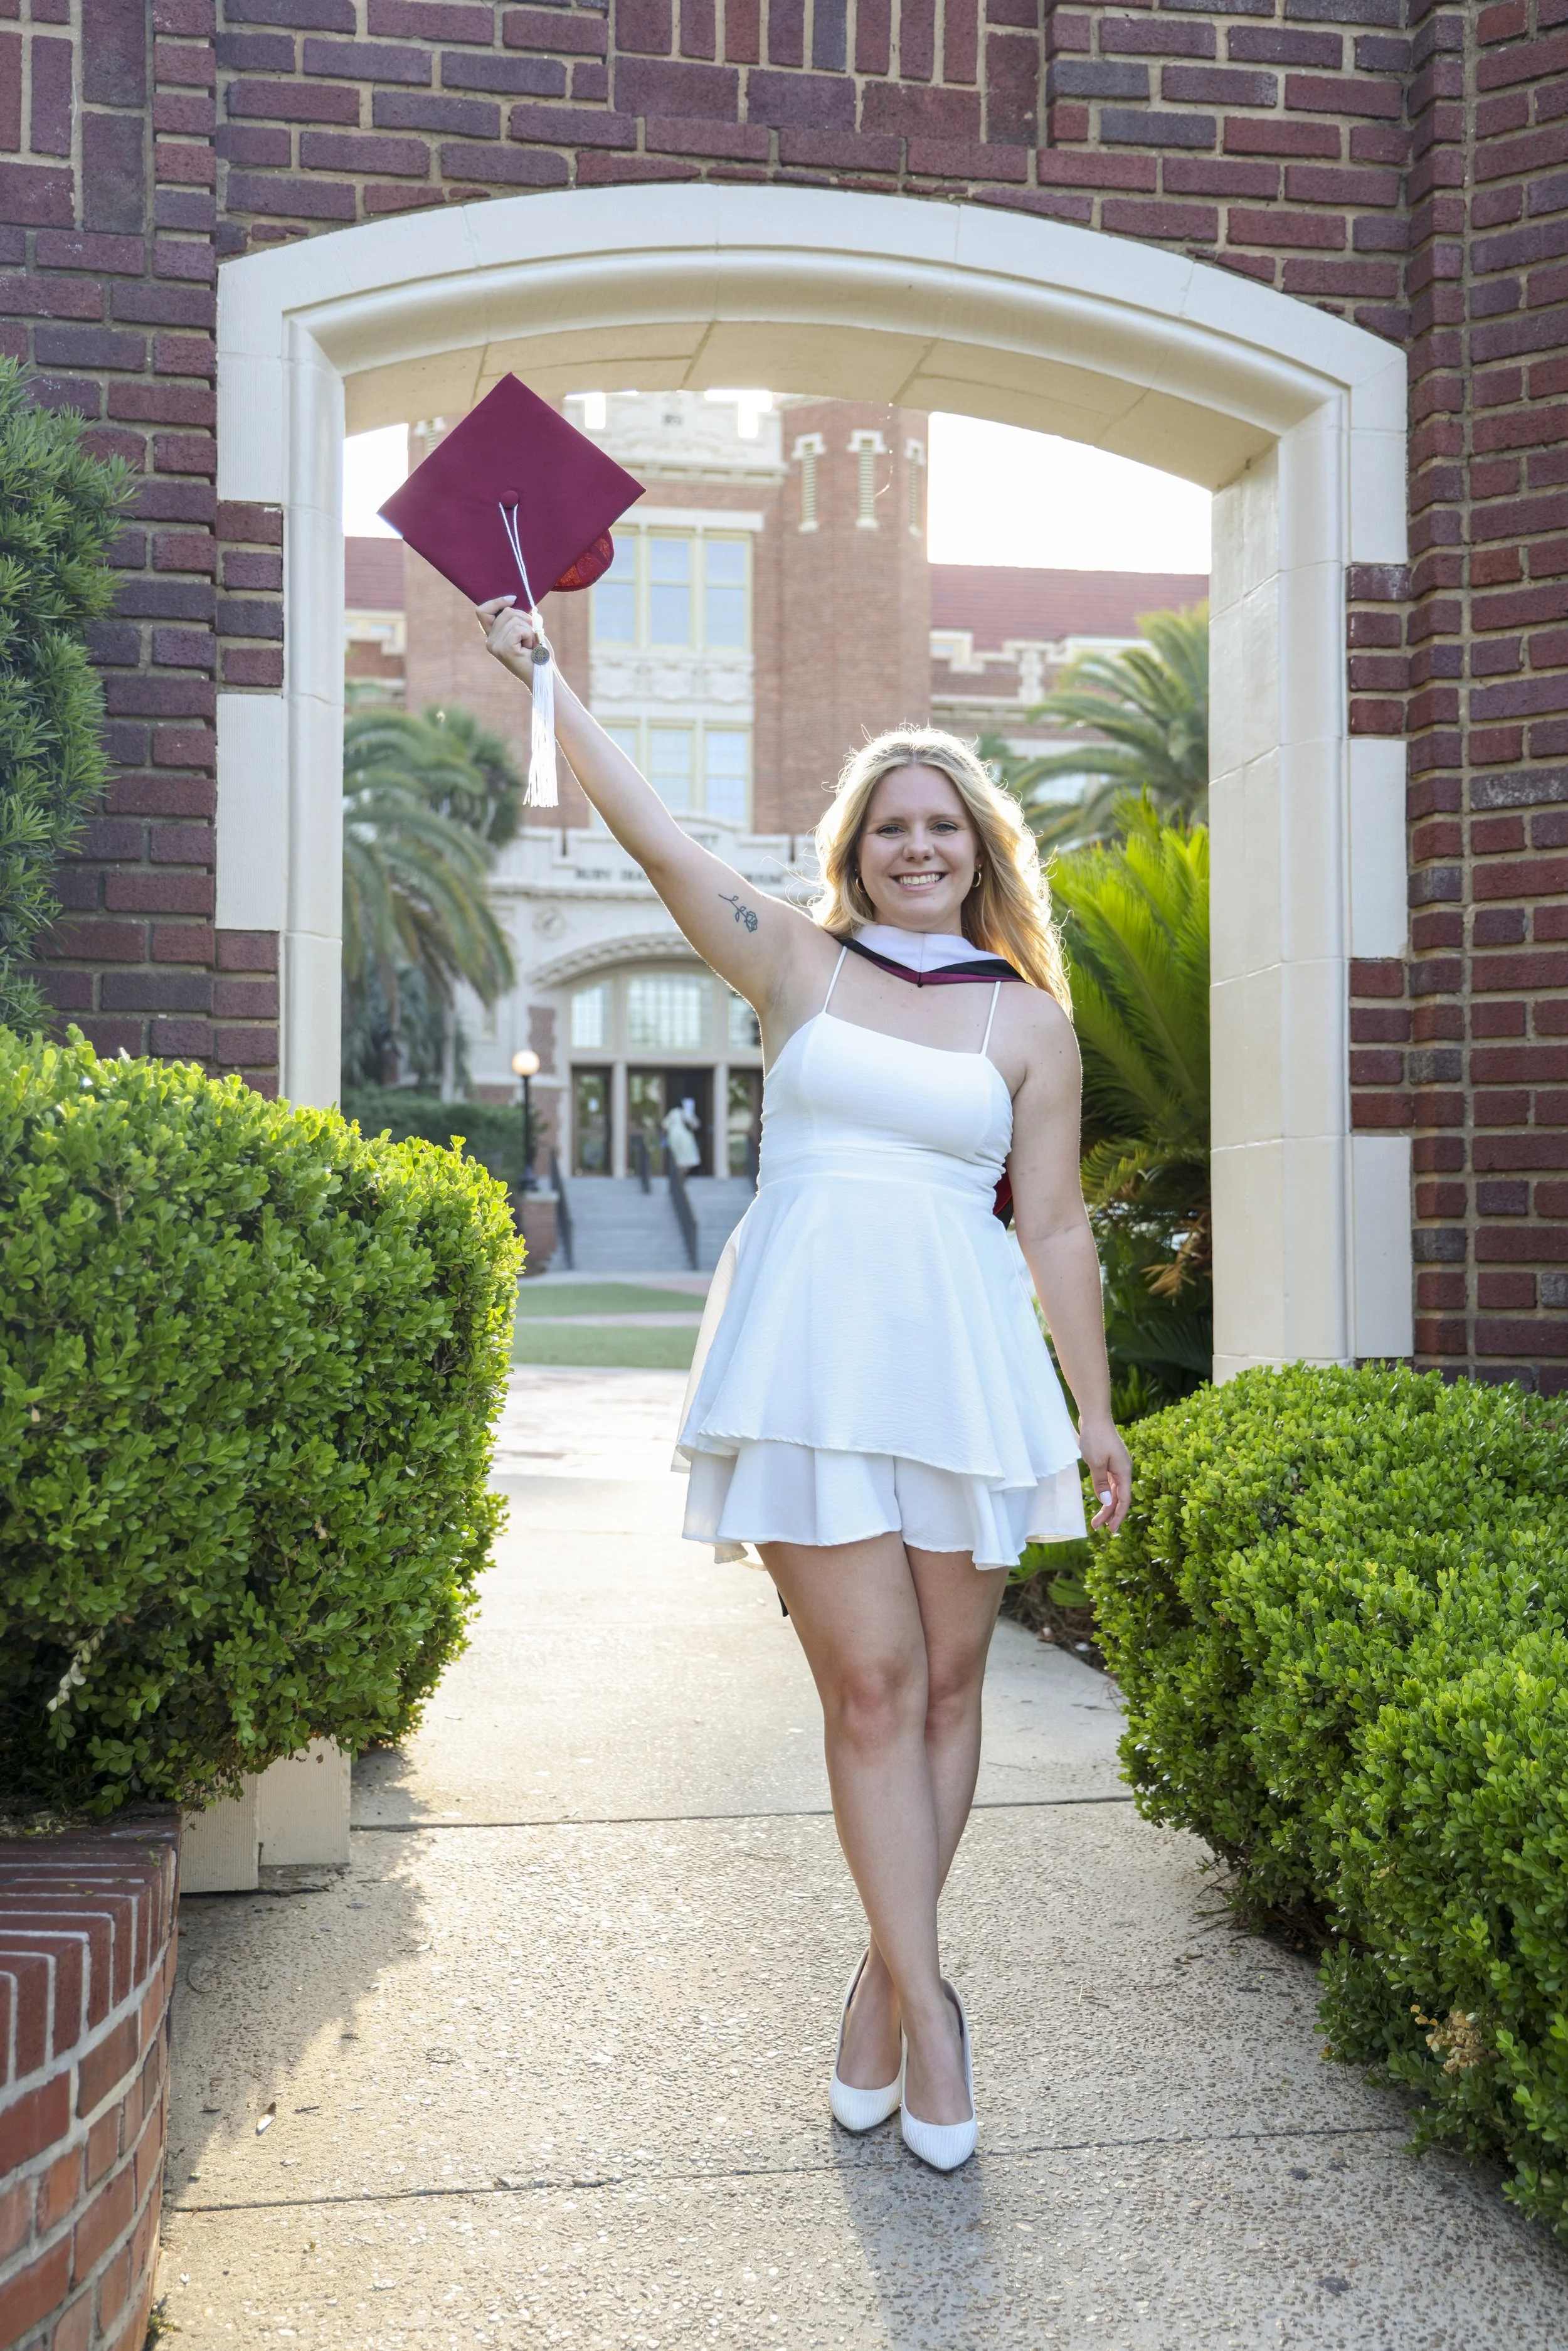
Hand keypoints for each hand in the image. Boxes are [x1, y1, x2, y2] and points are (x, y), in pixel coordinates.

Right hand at [476, 595, 539, 678]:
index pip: (482, 611)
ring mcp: (495, 646)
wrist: (543, 676)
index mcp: (493, 637)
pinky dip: (529, 635)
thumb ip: (517, 618)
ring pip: (513, 619)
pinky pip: (518, 629)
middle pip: (506, 612)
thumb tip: (514, 601)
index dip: (496, 602)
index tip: (513, 600)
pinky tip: (530, 648)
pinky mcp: (504, 650)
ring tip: (530, 645)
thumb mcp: (526, 631)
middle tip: (531, 636)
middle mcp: (490, 642)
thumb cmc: (538, 654)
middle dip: (524, 619)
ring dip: (529, 630)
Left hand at [1078, 1414, 1132, 1533]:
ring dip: (1106, 1505)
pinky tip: (1100, 1498)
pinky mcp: (1109, 1461)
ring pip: (1114, 1491)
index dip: (1118, 1516)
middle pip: (1119, 1497)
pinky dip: (1105, 1492)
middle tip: (1097, 1527)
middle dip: (1109, 1513)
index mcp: (1124, 1471)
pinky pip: (1110, 1482)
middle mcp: (1123, 1470)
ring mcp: (1117, 1465)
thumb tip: (1107, 1503)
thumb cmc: (1095, 1437)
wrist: (1094, 1416)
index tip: (1110, 1529)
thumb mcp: (1096, 1463)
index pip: (1124, 1500)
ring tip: (1096, 1519)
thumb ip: (1101, 1484)